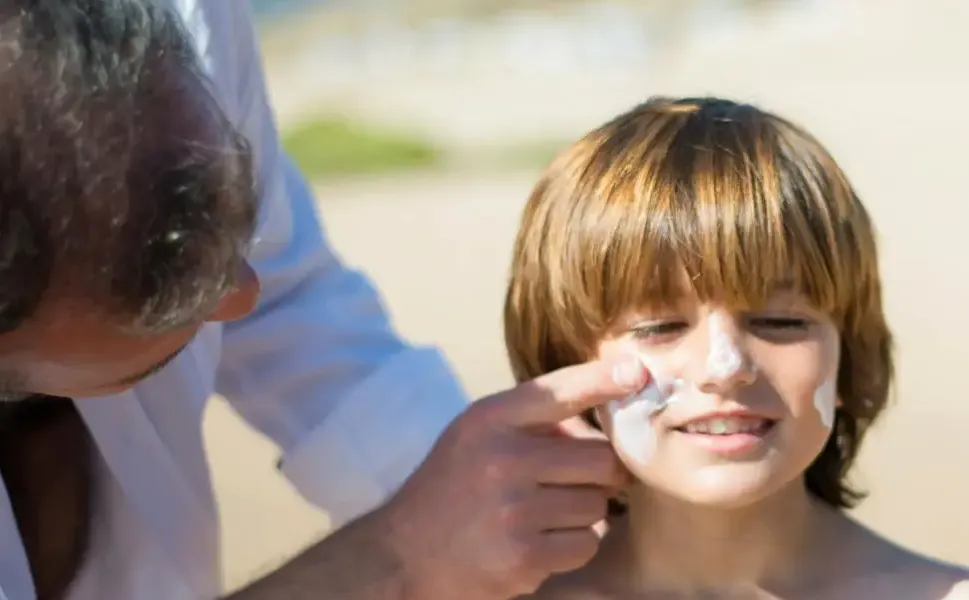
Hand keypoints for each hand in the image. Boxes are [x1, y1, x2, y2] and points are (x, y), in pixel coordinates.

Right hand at [379, 355, 647, 598]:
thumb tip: (608, 406)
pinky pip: (586, 543)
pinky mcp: (523, 557)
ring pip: (598, 504)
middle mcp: (501, 460)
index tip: (637, 372)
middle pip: (601, 458)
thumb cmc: (453, 487)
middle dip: (601, 472)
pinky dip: (573, 545)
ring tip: (545, 513)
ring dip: (584, 511)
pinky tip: (540, 541)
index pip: (559, 391)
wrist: (405, 554)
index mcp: (489, 420)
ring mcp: (513, 512)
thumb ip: (532, 419)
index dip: (603, 380)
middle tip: (583, 478)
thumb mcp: (477, 435)